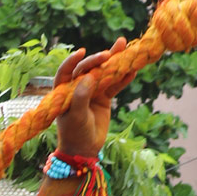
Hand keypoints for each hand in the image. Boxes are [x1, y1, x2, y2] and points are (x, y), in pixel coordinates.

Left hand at [53, 38, 135, 157]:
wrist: (84, 149)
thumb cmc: (74, 133)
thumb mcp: (76, 116)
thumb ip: (81, 97)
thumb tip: (89, 76)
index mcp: (64, 91)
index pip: (66, 72)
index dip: (72, 61)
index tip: (82, 52)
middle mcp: (77, 88)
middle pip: (88, 68)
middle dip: (98, 59)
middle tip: (109, 53)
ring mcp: (91, 91)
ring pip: (103, 73)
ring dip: (114, 61)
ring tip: (125, 46)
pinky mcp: (104, 98)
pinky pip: (114, 85)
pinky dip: (123, 78)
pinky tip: (133, 69)